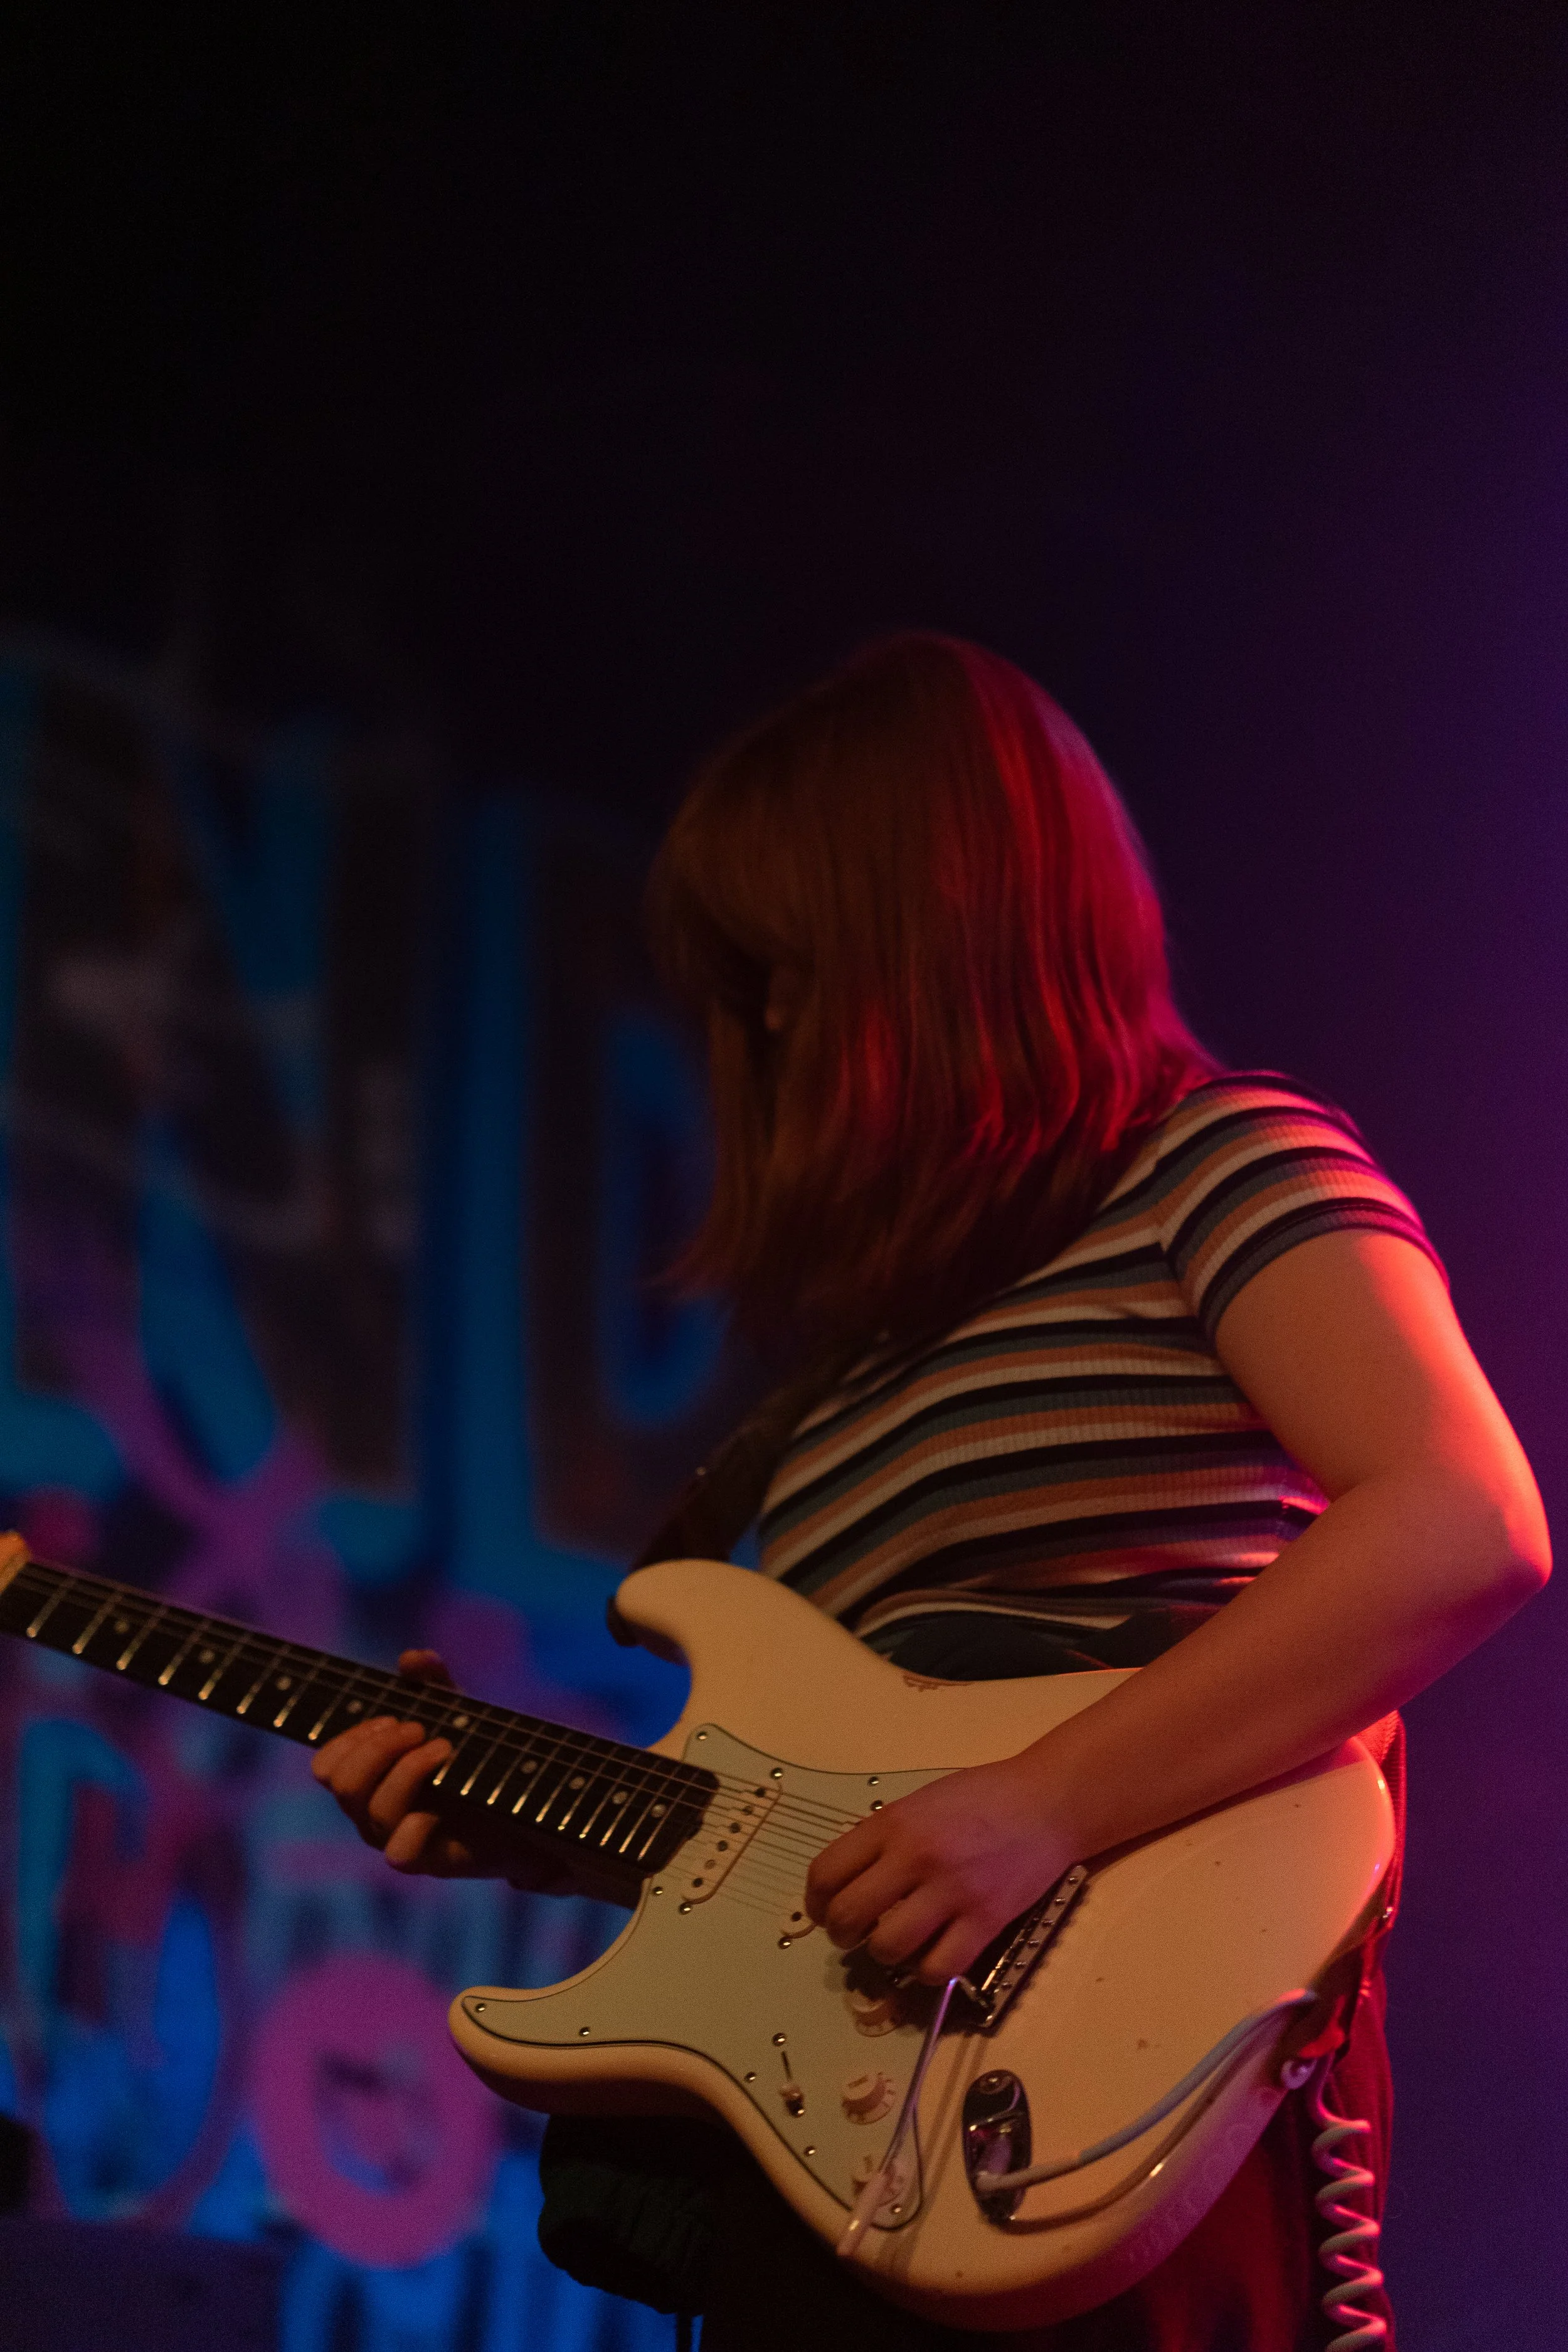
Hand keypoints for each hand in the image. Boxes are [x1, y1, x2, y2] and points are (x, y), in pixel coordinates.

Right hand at [310, 1649, 573, 1889]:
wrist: (529, 1801)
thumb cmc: (479, 1754)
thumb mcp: (457, 1711)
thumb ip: (433, 1683)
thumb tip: (412, 1657)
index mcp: (371, 1778)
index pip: (327, 1767)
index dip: (350, 1739)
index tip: (390, 1718)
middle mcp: (375, 1812)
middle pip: (344, 1785)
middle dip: (378, 1749)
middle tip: (418, 1728)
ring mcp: (400, 1838)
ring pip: (374, 1811)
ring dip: (407, 1771)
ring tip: (445, 1747)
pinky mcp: (431, 1861)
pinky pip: (399, 1855)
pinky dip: (413, 1829)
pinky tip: (437, 1809)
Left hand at [804, 1752, 1076, 1984]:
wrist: (1047, 1803)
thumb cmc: (981, 1797)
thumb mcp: (918, 1802)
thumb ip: (883, 1836)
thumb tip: (848, 1881)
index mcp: (893, 1823)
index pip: (826, 1873)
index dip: (815, 1901)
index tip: (823, 1910)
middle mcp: (915, 1857)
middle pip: (848, 1916)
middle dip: (842, 1934)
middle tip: (854, 1934)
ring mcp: (952, 1892)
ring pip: (888, 1947)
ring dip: (884, 1954)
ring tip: (894, 1944)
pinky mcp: (985, 1921)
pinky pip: (938, 1967)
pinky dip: (927, 1971)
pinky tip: (931, 1954)